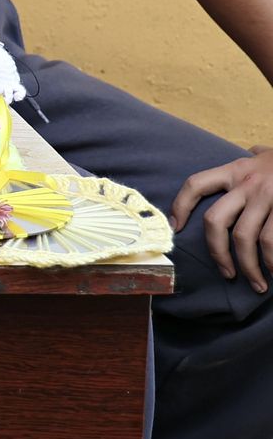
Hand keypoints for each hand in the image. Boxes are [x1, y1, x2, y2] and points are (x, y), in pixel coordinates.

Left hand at [172, 146, 272, 291]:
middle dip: (217, 252)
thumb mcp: (264, 156)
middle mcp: (247, 184)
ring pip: (246, 238)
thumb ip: (251, 159)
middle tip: (227, 273)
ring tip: (257, 284)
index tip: (175, 227)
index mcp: (235, 170)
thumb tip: (250, 154)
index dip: (180, 206)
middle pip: (216, 221)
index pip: (196, 184)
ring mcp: (267, 197)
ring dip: (249, 267)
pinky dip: (272, 261)